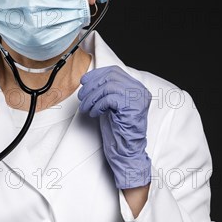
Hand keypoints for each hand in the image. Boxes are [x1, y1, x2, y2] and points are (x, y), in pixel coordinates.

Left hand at [78, 66, 151, 188]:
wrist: (126, 150)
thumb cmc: (117, 129)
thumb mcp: (109, 105)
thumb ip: (105, 91)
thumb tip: (88, 79)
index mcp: (136, 88)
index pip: (114, 71)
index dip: (96, 75)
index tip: (84, 82)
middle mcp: (140, 91)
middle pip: (111, 76)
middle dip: (91, 86)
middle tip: (82, 97)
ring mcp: (138, 99)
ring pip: (108, 86)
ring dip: (92, 97)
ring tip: (86, 108)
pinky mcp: (132, 108)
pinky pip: (109, 98)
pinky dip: (97, 105)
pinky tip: (94, 113)